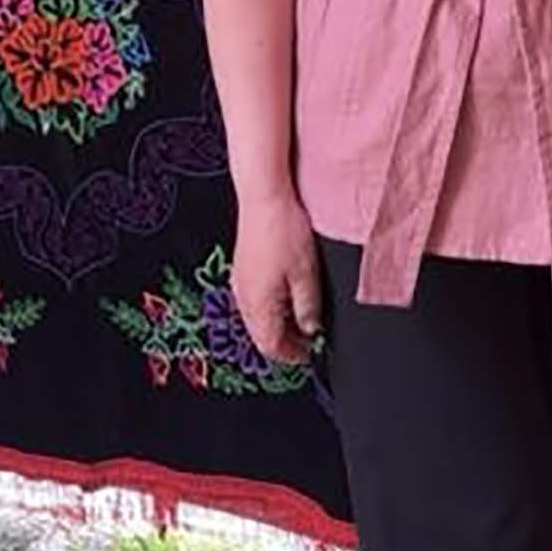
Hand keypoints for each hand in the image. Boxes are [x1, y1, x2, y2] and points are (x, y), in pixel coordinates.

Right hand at [230, 191, 322, 365]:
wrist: (263, 195)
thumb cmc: (284, 230)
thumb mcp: (306, 274)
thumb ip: (308, 307)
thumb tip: (310, 329)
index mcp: (258, 305)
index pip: (272, 346)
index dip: (293, 355)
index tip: (311, 354)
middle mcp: (244, 297)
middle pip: (262, 335)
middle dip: (285, 342)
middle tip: (309, 340)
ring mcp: (240, 281)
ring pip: (258, 318)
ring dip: (279, 324)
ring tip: (303, 318)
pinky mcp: (243, 267)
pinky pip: (254, 299)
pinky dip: (271, 306)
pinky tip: (287, 295)